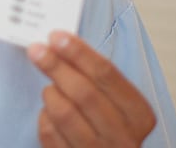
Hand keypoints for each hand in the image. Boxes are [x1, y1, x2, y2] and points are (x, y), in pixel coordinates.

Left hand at [27, 30, 155, 146]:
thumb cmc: (107, 123)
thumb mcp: (114, 100)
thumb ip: (95, 76)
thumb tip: (61, 43)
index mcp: (138, 114)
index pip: (107, 75)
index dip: (79, 53)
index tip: (56, 37)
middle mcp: (123, 137)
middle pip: (84, 93)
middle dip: (56, 66)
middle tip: (37, 50)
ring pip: (64, 114)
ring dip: (50, 94)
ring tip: (50, 88)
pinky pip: (50, 133)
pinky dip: (44, 116)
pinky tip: (49, 112)